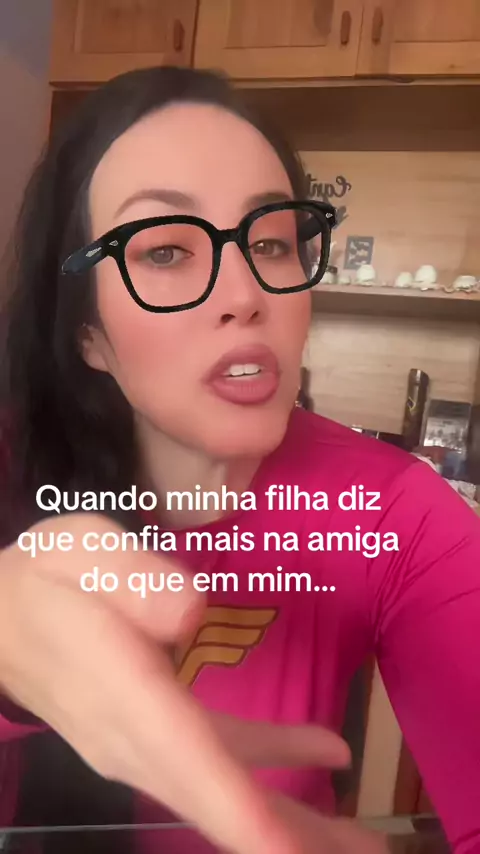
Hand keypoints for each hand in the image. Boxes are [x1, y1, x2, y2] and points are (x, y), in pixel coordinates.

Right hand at [0, 513, 382, 853]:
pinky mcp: (154, 735)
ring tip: (360, 835)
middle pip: (225, 804)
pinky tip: (323, 750)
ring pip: (228, 794)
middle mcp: (139, 740)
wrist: (3, 617)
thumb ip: (133, 578)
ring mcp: (145, 746)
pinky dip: (273, 764)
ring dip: (296, 820)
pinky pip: (221, 762)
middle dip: (297, 840)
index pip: (198, 769)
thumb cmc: (47, 579)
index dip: (255, 822)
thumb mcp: (82, 553)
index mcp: (128, 695)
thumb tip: (192, 614)